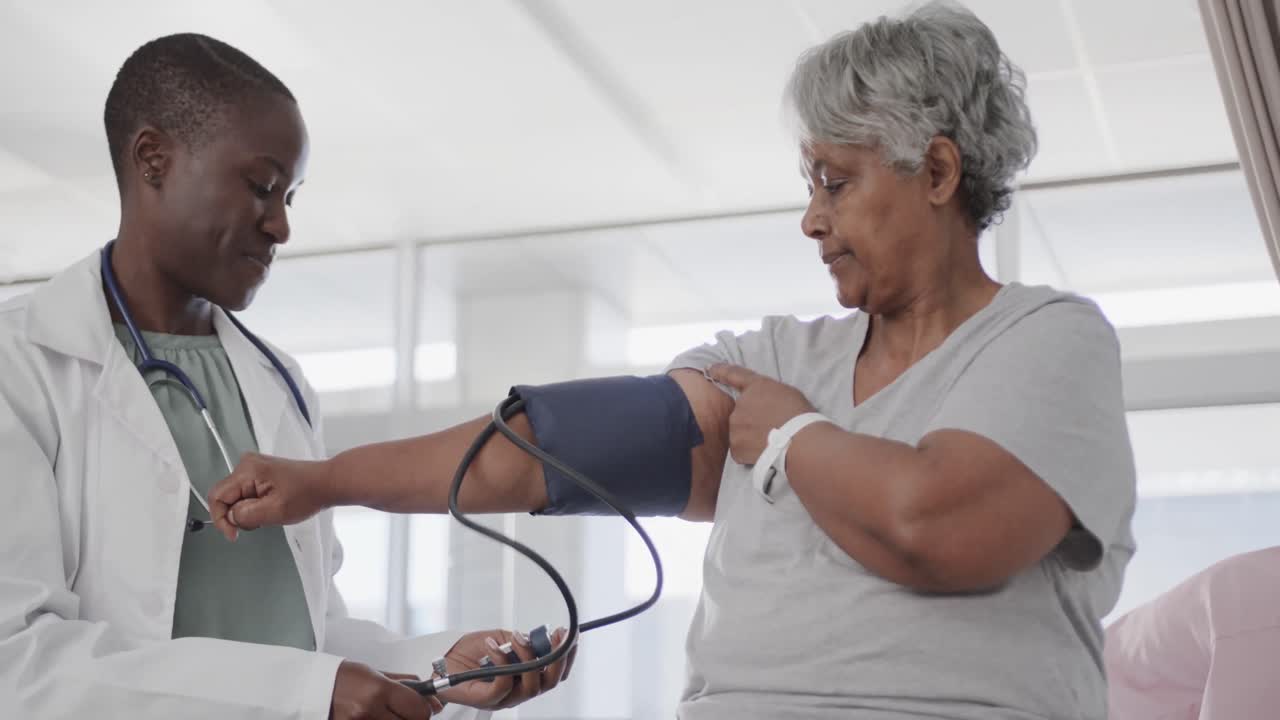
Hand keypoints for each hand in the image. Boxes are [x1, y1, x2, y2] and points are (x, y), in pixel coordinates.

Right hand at [208, 452, 333, 540]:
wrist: (326, 483)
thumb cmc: (308, 493)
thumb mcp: (275, 511)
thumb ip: (247, 515)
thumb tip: (230, 517)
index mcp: (247, 471)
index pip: (216, 497)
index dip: (221, 519)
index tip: (233, 535)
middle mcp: (247, 464)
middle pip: (225, 497)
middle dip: (239, 515)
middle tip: (261, 521)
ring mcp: (254, 467)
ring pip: (236, 498)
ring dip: (249, 511)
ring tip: (271, 511)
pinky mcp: (261, 473)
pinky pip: (247, 494)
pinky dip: (255, 505)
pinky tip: (272, 505)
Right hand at [331, 660, 443, 718]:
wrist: (311, 687)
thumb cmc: (344, 677)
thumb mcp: (377, 673)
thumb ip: (406, 684)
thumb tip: (433, 700)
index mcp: (379, 690)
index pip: (419, 709)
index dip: (425, 709)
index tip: (423, 707)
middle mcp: (369, 710)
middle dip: (412, 718)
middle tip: (404, 712)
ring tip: (387, 713)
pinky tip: (377, 717)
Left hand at [437, 628, 576, 709]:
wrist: (441, 658)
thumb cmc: (471, 651)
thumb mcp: (503, 639)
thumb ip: (523, 642)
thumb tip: (543, 639)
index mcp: (525, 680)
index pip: (555, 675)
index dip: (567, 656)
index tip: (569, 635)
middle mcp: (517, 692)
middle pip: (550, 683)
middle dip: (557, 658)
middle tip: (555, 637)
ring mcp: (503, 699)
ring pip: (531, 686)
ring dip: (528, 657)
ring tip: (516, 638)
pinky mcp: (486, 700)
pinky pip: (504, 685)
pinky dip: (502, 662)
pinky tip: (493, 646)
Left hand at [706, 364, 816, 464]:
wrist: (799, 440)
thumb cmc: (800, 415)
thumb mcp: (786, 392)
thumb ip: (768, 393)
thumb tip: (763, 402)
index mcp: (755, 387)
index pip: (733, 374)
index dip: (720, 370)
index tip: (709, 368)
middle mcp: (740, 404)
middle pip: (741, 411)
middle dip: (751, 418)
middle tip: (771, 427)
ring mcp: (736, 426)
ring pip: (739, 431)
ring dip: (750, 436)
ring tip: (770, 441)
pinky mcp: (736, 447)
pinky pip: (741, 449)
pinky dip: (750, 452)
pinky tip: (764, 451)